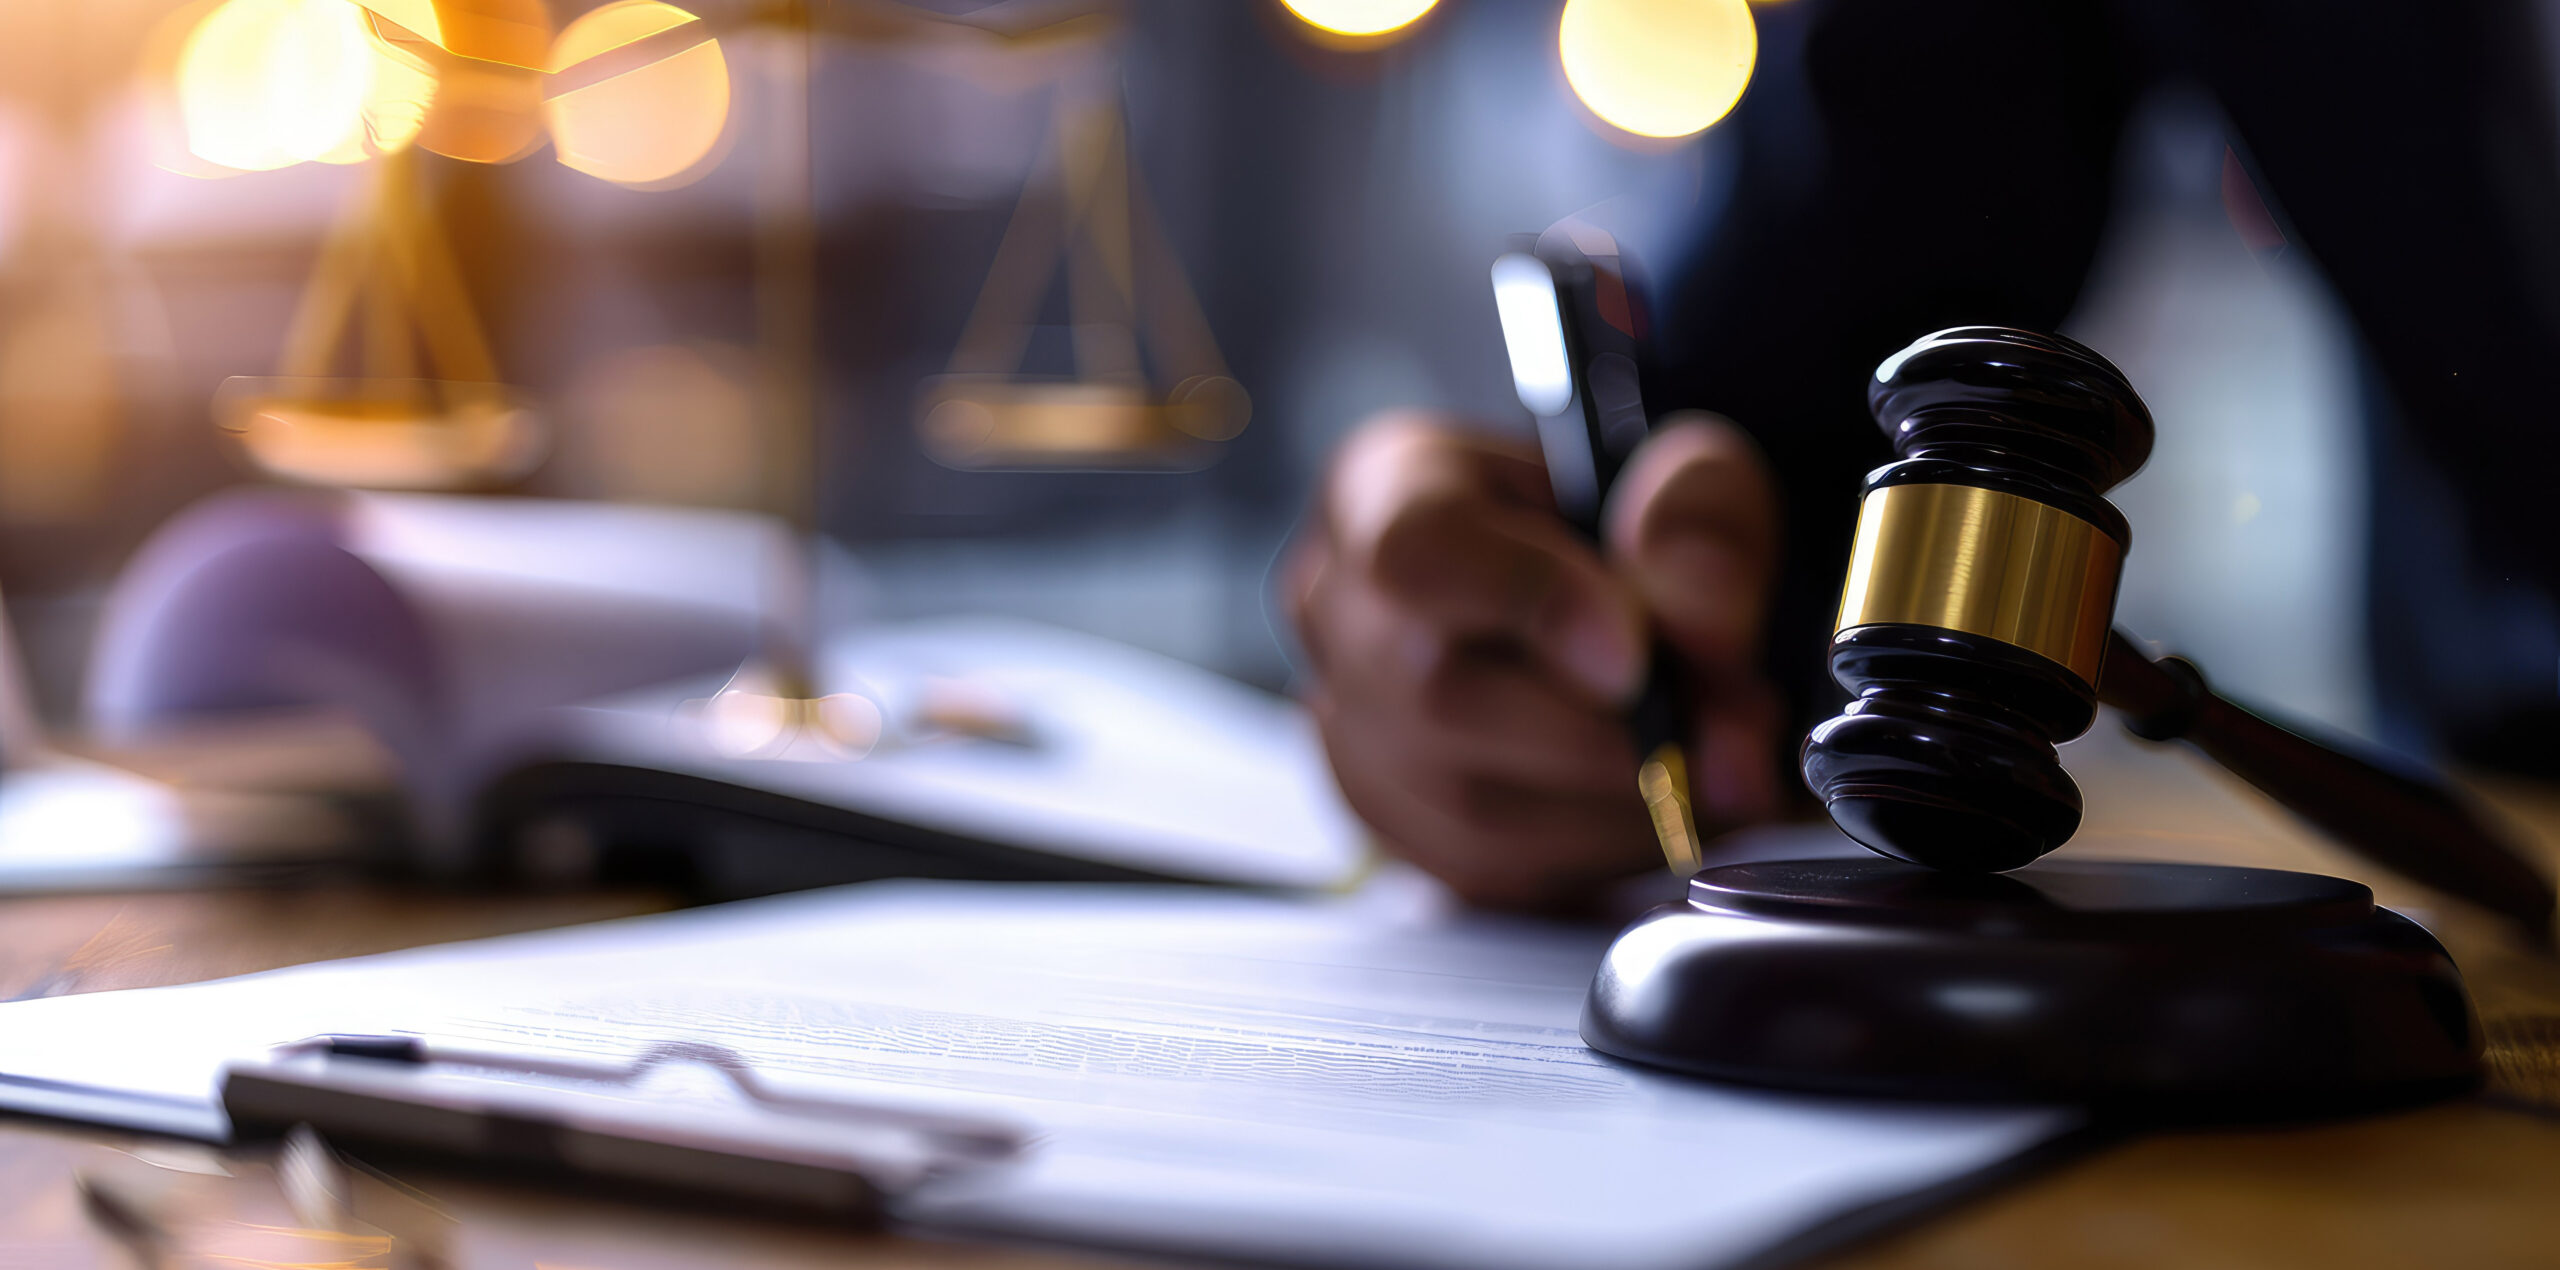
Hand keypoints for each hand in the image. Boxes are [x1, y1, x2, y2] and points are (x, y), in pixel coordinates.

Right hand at [1283, 410, 1783, 907]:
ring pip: (1470, 807)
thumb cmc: (1619, 519)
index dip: (1533, 607)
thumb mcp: (1686, 473)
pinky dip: (1598, 853)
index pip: (1418, 554)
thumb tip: (1699, 625)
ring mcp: (1350, 729)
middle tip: (1733, 726)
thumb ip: (1700, 521)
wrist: (1596, 590)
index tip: (1638, 653)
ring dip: (1620, 806)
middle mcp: (1338, 613)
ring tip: (1713, 762)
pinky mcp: (1392, 825)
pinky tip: (1658, 801)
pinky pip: (1492, 873)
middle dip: (1611, 731)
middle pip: (1441, 698)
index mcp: (1383, 492)